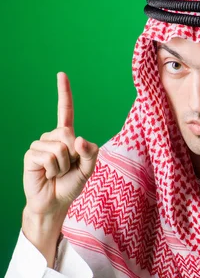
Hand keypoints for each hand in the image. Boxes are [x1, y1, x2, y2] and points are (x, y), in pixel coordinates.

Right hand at [23, 72, 98, 218]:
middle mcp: (51, 137)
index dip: (64, 93)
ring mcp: (39, 145)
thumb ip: (90, 154)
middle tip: (67, 168)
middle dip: (73, 155)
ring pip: (60, 148)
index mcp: (66, 137)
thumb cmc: (70, 185)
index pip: (65, 111)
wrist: (54, 203)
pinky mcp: (31, 155)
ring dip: (63, 166)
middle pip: (67, 134)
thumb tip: (79, 139)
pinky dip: (53, 170)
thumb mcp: (87, 170)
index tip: (61, 74)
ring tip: (57, 174)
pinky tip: (48, 175)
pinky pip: (49, 157)